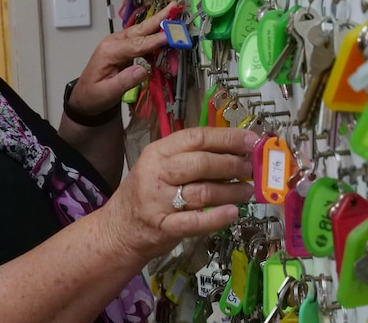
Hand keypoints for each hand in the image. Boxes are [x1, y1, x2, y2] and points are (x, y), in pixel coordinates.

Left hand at [68, 0, 179, 115]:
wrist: (85, 97)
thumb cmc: (94, 95)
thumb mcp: (108, 92)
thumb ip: (125, 81)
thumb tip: (144, 70)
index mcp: (110, 51)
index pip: (136, 44)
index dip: (155, 40)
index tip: (171, 35)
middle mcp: (115, 42)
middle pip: (140, 29)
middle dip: (159, 18)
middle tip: (175, 6)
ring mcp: (120, 44)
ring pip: (142, 32)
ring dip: (159, 25)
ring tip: (176, 17)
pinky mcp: (125, 48)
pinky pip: (142, 41)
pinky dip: (155, 38)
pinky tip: (167, 37)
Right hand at [98, 127, 255, 262]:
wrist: (117, 229)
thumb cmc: (145, 194)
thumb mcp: (160, 167)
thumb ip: (190, 158)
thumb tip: (234, 151)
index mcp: (158, 152)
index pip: (196, 137)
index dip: (227, 137)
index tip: (250, 140)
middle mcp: (157, 173)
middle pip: (201, 163)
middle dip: (232, 164)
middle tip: (251, 168)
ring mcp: (158, 201)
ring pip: (203, 192)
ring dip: (231, 191)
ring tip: (248, 192)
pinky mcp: (163, 227)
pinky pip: (194, 221)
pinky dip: (216, 217)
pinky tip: (233, 213)